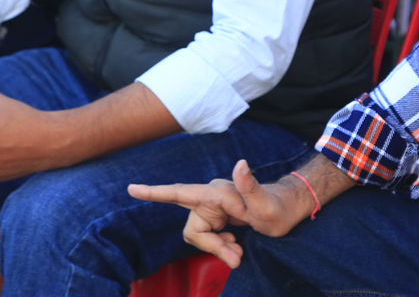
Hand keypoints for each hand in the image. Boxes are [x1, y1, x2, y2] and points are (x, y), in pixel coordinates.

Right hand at [129, 160, 309, 266]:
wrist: (286, 211)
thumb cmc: (278, 208)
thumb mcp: (266, 204)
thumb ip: (250, 186)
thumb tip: (240, 164)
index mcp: (216, 193)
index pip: (180, 192)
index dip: (155, 193)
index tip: (132, 189)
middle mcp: (210, 198)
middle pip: (194, 230)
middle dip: (212, 246)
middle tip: (236, 255)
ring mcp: (212, 208)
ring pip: (200, 237)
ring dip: (218, 248)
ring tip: (239, 250)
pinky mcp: (216, 217)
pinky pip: (208, 238)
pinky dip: (221, 247)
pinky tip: (236, 244)